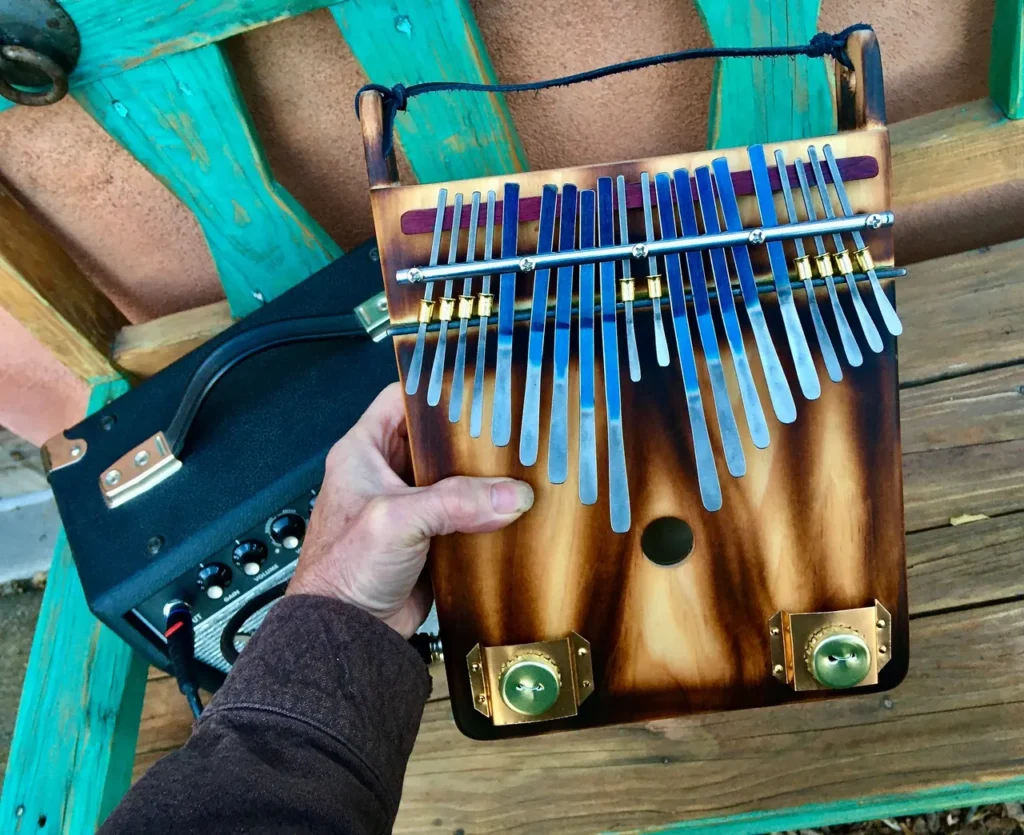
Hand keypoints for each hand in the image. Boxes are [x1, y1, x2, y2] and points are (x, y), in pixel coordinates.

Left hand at [287, 383, 533, 636]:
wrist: (347, 633)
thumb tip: (509, 495)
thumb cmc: (341, 571)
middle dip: (470, 436)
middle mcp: (386, 475)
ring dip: (481, 478)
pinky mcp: (428, 538)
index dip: (434, 387)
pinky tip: (511, 508)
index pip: (400, 399)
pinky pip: (462, 515)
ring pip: (453, 478)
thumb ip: (454, 502)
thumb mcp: (396, 521)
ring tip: (519, 464)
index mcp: (364, 452)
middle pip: (436, 439)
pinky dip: (485, 512)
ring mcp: (409, 507)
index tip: (474, 383)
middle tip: (509, 428)